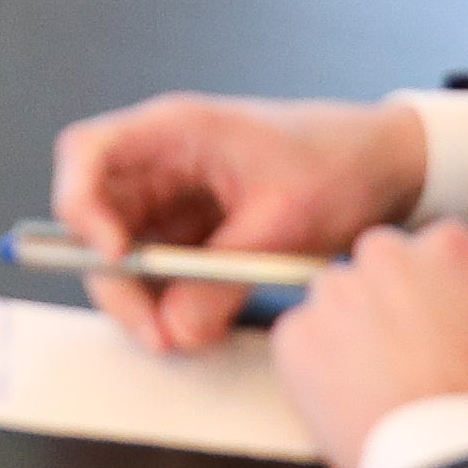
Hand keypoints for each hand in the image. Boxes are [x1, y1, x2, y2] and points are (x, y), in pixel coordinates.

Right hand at [45, 90, 429, 355]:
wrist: (386, 165)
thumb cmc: (338, 163)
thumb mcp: (286, 222)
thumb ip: (224, 278)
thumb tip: (177, 328)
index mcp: (176, 130)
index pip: (88, 152)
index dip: (81, 205)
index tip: (112, 255)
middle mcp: (161, 159)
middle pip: (96, 214)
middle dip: (114, 277)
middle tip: (151, 330)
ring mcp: (173, 194)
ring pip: (123, 248)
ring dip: (141, 297)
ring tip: (180, 336)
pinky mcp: (192, 228)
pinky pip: (159, 267)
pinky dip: (169, 300)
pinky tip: (197, 323)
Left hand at [269, 224, 467, 467]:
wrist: (456, 463)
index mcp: (450, 249)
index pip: (435, 249)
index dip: (441, 290)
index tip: (442, 321)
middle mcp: (386, 258)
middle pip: (378, 266)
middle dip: (390, 302)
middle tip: (410, 355)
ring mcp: (336, 295)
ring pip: (335, 301)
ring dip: (351, 332)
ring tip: (381, 384)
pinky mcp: (298, 336)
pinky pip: (301, 340)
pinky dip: (317, 366)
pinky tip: (351, 398)